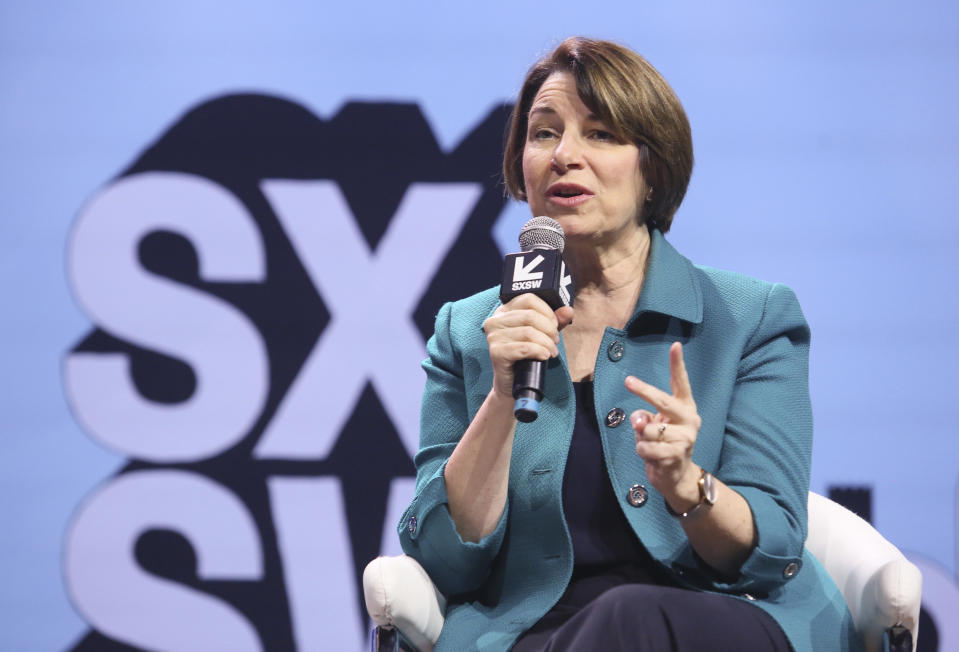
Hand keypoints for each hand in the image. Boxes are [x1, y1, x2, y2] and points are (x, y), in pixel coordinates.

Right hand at [483, 294, 573, 400]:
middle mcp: (495, 321)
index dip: (547, 311)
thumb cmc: (526, 356)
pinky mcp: (496, 352)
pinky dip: (539, 352)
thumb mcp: (542, 334)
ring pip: (528, 332)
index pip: (528, 299)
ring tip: (551, 351)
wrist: (513, 383)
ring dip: (547, 343)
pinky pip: (524, 348)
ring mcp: (493, 337)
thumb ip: (555, 321)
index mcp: (504, 311)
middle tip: (555, 341)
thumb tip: (568, 310)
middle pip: (530, 315)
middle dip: (549, 329)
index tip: (555, 325)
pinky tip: (544, 356)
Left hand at [625, 342, 702, 505]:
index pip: (681, 383)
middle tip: (629, 380)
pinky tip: (651, 456)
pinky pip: (646, 446)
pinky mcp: (677, 454)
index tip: (675, 345)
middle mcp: (690, 419)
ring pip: (648, 428)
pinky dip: (642, 451)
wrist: (677, 477)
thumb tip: (639, 419)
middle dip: (644, 390)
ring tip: (650, 445)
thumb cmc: (663, 444)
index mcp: (685, 408)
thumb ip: (646, 417)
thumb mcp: (654, 426)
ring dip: (641, 437)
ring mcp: (686, 437)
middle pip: (663, 400)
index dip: (678, 364)